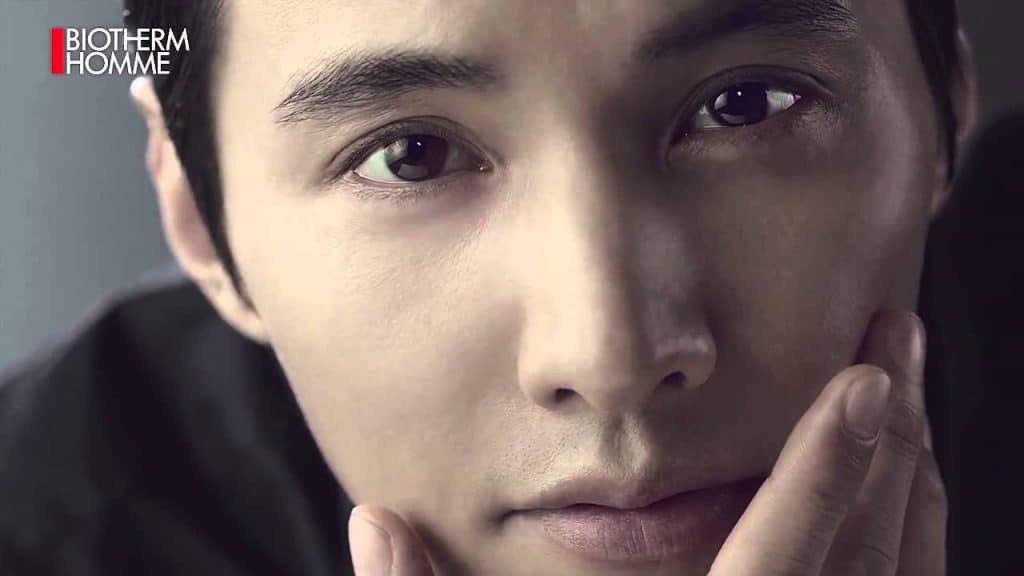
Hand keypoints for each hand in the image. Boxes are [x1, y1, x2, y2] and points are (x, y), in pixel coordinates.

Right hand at [346, 310, 945, 574]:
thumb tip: (373, 518)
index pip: (771, 561)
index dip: (821, 466)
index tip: (866, 380)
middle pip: (864, 564)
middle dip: (890, 447)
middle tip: (899, 339)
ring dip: (914, 492)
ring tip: (909, 403)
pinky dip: (913, 553)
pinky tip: (902, 510)